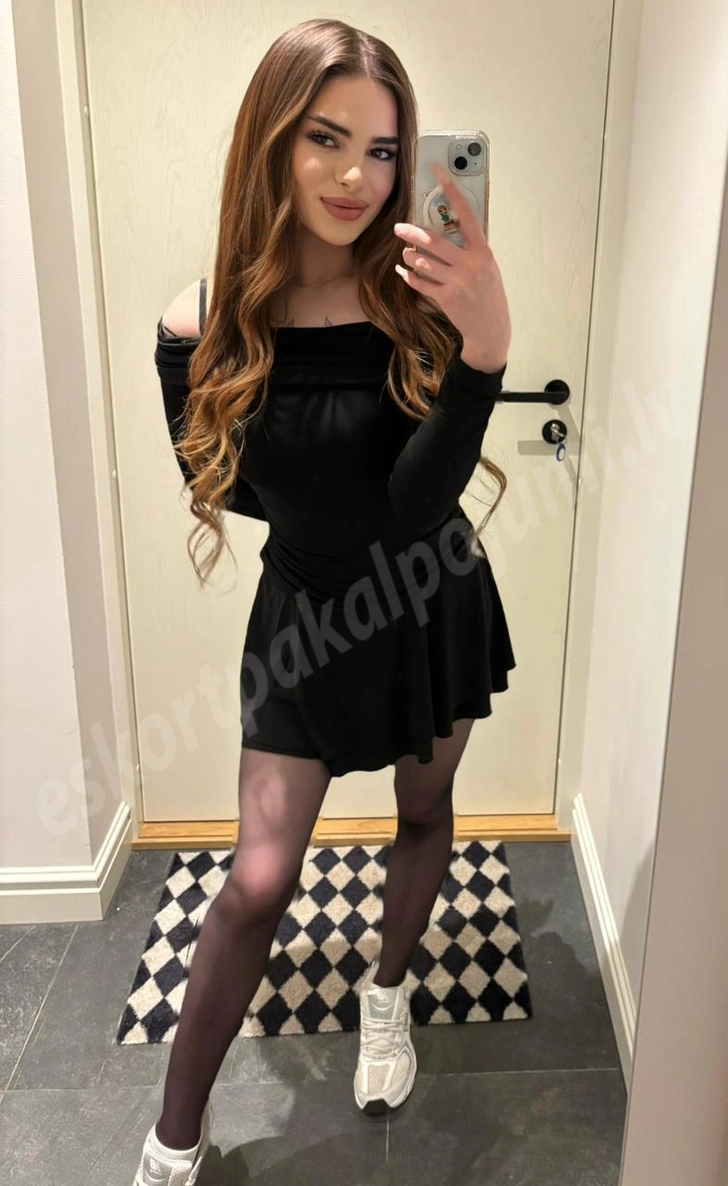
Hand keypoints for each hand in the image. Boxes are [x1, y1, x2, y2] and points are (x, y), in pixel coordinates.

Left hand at [393, 161, 510, 370]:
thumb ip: (471, 250)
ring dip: (410, 257)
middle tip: (398, 227)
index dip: (452, 191)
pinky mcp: (446, 298)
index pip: (466, 214)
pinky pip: (420, 283)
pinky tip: (404, 273)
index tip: (439, 172)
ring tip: (406, 254)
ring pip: (423, 262)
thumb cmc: (488, 296)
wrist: (490, 330)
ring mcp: (458, 282)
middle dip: (412, 233)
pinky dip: (409, 277)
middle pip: (435, 241)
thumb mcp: (488, 268)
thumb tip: (450, 230)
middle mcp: (470, 264)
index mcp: (482, 251)